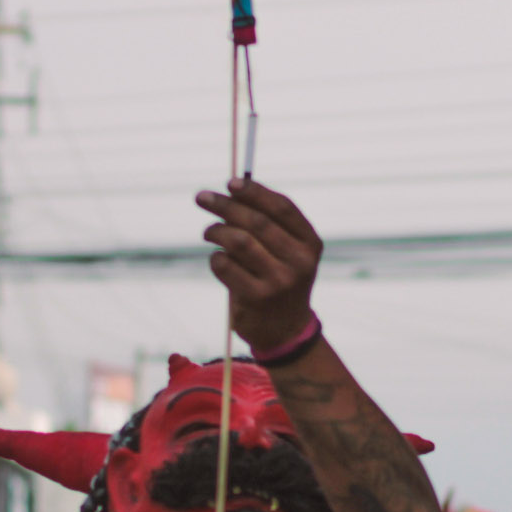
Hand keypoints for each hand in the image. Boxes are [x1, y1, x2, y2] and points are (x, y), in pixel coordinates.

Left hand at [197, 181, 322, 353]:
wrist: (284, 329)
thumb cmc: (280, 278)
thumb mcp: (288, 251)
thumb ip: (269, 222)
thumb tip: (234, 188)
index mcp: (310, 243)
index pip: (282, 208)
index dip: (254, 192)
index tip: (230, 183)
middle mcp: (299, 262)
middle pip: (257, 222)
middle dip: (225, 206)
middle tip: (202, 198)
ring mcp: (279, 281)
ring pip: (238, 241)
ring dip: (216, 231)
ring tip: (208, 232)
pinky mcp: (257, 298)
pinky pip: (224, 266)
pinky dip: (215, 258)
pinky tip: (218, 260)